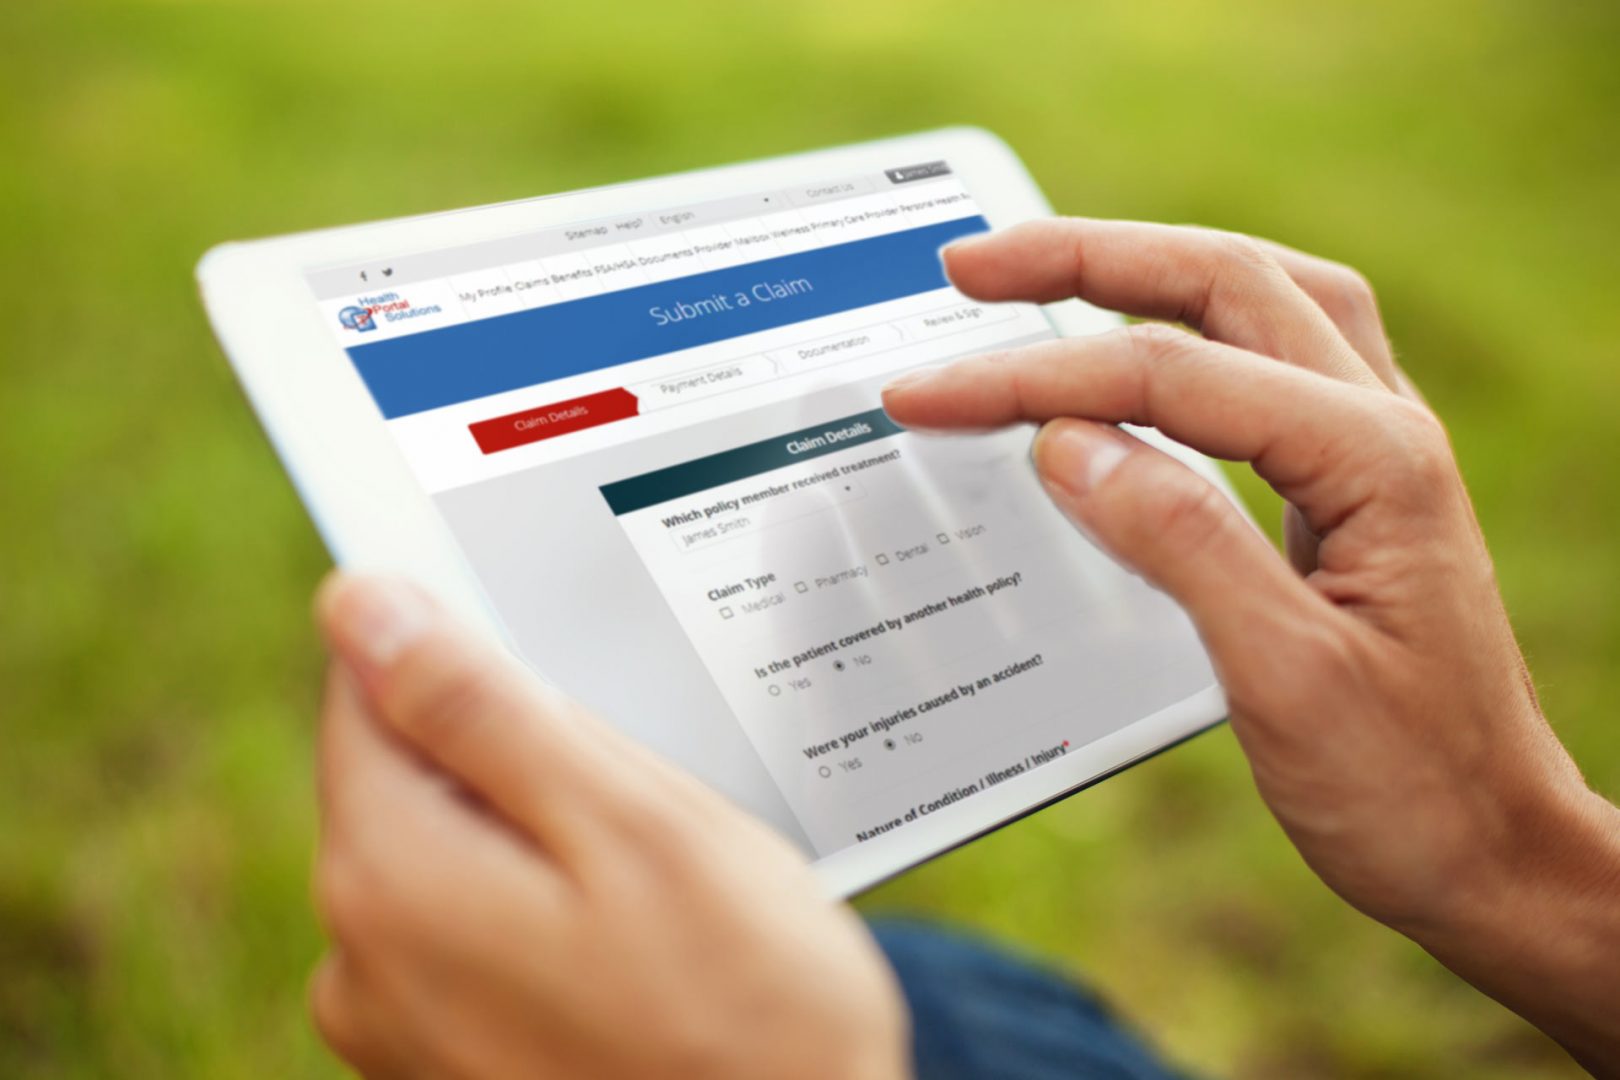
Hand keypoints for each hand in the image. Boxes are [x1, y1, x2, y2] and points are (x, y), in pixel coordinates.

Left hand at [308, 575, 907, 1079]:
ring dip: (541, 834)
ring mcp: (399, 1027)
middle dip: (519, 752)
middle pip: (412, 774)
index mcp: (392, 878)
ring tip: (654, 885)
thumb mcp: (632, 822)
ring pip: (453, 850)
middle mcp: (363, 961)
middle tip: (644, 795)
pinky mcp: (446, 1063)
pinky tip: (634, 945)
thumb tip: (362, 606)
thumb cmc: (747, 1007)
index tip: (560, 664)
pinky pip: (475, 930)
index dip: (463, 645)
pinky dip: (542, 906)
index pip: (366, 687)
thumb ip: (480, 710)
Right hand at [881, 219, 1619, 1073]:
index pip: (1172, 376)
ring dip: (1147, 270)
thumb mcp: (1285, 675)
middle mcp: (1383, 429)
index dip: (1035, 377)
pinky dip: (1188, 325)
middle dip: (1088, 257)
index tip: (929, 393)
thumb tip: (1066, 440)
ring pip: (1259, 298)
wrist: (1492, 854)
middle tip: (973, 267)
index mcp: (1373, 462)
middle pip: (1226, 280)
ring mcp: (1374, 450)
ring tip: (1046, 272)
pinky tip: (1141, 344)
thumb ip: (1179, 540)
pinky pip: (1266, 360)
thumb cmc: (1407, 786)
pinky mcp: (1350, 484)